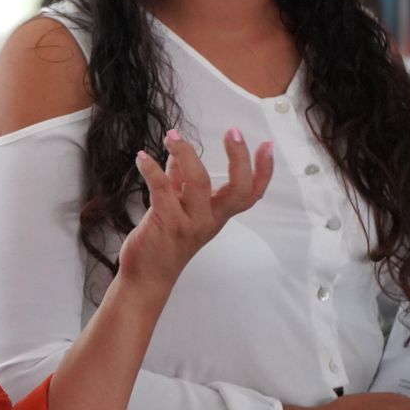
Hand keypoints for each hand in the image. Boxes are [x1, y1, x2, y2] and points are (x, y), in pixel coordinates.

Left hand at [116, 127, 273, 294]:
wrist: (146, 277)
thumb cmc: (163, 243)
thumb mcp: (179, 210)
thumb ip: (180, 182)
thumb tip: (178, 155)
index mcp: (217, 216)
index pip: (250, 195)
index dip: (263, 172)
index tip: (267, 146)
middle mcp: (209, 220)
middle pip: (237, 189)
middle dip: (239, 158)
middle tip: (233, 132)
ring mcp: (191, 223)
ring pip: (198, 181)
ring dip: (185, 153)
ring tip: (172, 135)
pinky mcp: (167, 224)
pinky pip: (163, 189)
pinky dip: (152, 170)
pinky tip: (142, 157)